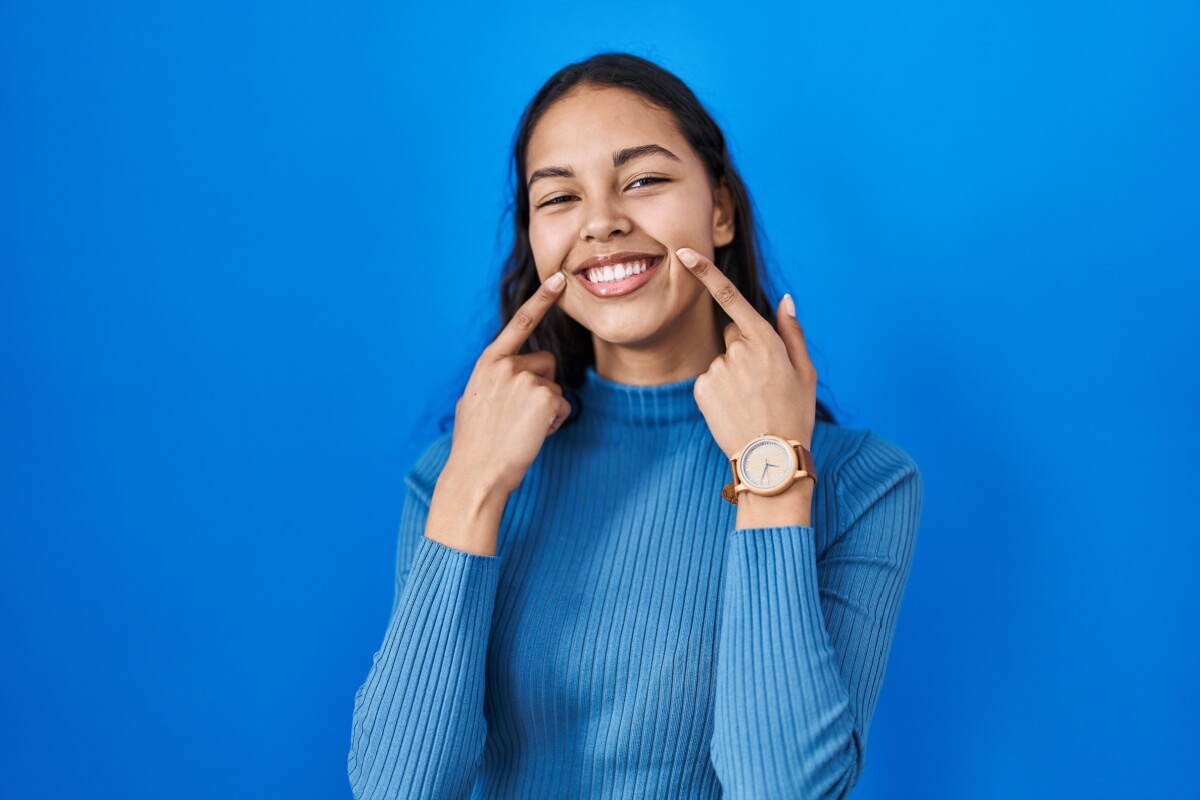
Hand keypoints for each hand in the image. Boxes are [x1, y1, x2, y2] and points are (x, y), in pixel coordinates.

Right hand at [445, 270, 571, 497]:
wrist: (477, 473)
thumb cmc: (476, 443)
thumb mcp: (476, 400)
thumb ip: (496, 380)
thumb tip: (513, 378)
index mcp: (488, 363)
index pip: (520, 323)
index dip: (542, 300)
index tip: (561, 279)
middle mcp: (506, 365)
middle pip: (546, 364)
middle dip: (542, 387)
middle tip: (517, 417)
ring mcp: (525, 379)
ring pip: (555, 387)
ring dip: (546, 409)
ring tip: (520, 429)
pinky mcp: (544, 397)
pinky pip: (562, 406)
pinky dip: (553, 423)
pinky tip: (532, 434)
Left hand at [676, 247, 816, 459]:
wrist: (770, 460)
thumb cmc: (794, 415)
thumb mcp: (805, 373)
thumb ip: (793, 332)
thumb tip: (785, 299)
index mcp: (767, 343)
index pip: (731, 299)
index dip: (705, 273)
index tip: (684, 253)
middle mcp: (739, 352)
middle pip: (733, 336)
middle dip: (744, 350)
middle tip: (763, 384)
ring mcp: (718, 370)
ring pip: (722, 360)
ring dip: (733, 375)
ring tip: (751, 402)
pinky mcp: (702, 388)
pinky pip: (709, 379)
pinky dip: (719, 391)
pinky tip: (734, 409)